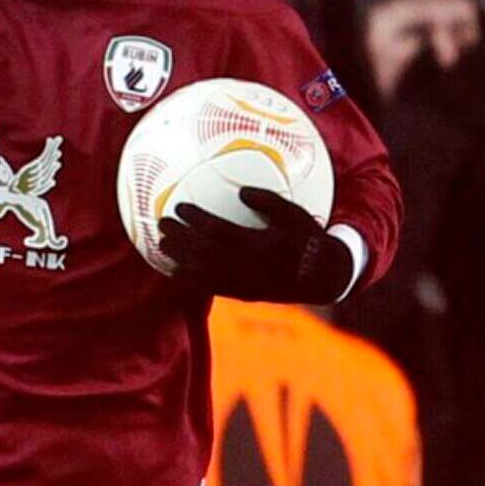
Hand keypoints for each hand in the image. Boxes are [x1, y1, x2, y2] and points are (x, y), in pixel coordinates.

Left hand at [157, 188, 354, 304]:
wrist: (323, 277)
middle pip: (204, 252)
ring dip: (179, 259)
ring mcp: (245, 284)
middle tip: (161, 223)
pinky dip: (189, 281)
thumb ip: (269, 201)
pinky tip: (174, 272)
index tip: (179, 207)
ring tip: (161, 245)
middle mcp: (249, 267)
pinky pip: (211, 289)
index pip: (219, 231)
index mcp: (261, 245)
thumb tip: (241, 190)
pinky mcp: (243, 295)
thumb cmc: (308, 238)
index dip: (196, 220)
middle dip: (180, 238)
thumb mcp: (296, 215)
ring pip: (203, 273)